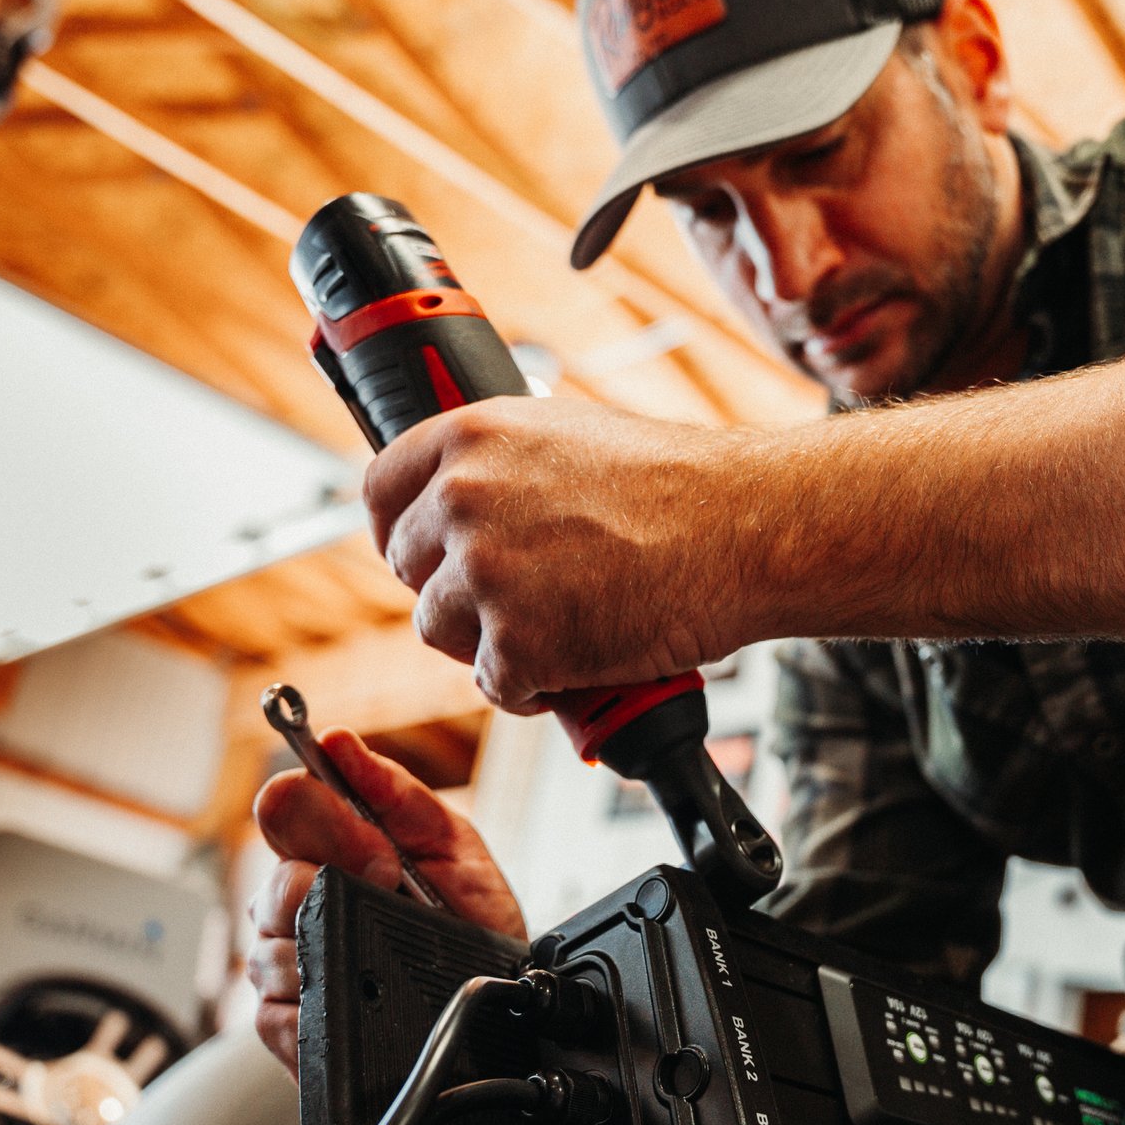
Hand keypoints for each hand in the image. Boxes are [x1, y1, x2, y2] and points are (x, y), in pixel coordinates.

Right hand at [245, 727, 523, 1075]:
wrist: (497, 1007)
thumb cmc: (473, 923)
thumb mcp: (452, 847)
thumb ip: (397, 794)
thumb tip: (338, 743)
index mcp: (330, 849)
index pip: (283, 808)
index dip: (323, 821)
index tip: (379, 848)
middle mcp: (298, 901)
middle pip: (274, 883)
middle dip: (338, 888)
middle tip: (393, 898)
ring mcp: (286, 962)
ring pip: (272, 950)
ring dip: (336, 951)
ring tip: (384, 959)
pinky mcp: (284, 1025)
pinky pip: (275, 1014)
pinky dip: (322, 1008)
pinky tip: (358, 1002)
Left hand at [364, 396, 753, 709]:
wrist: (743, 530)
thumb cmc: (679, 487)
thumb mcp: (570, 437)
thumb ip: (501, 464)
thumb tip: (462, 496)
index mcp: (471, 436)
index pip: (381, 491)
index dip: (402, 532)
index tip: (425, 555)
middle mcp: (463, 498)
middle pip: (410, 569)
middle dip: (457, 591)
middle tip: (520, 600)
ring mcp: (485, 573)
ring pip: (440, 630)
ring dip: (489, 641)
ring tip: (559, 629)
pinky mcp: (516, 642)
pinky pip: (492, 683)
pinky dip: (531, 688)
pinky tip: (577, 662)